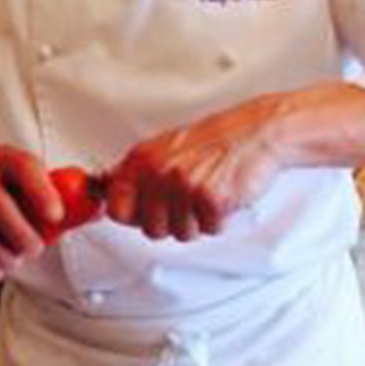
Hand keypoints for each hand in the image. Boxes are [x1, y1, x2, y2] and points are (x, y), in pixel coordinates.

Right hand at [0, 146, 65, 282]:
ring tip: (15, 262)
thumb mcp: (20, 175)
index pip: (23, 168)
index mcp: (2, 159)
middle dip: (21, 235)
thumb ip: (57, 192)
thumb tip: (99, 208)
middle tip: (35, 249)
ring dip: (1, 255)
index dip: (41, 192)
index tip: (57, 216)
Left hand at [103, 100, 285, 241]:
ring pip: (182, 234)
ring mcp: (185, 186)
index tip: (145, 213)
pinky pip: (210, 230)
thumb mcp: (166, 149)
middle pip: (152, 230)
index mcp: (142, 159)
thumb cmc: (214, 141)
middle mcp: (159, 172)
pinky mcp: (212, 200)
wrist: (255, 132)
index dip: (133, 217)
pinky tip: (224, 195)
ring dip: (198, 221)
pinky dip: (220, 219)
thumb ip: (138, 174)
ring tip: (208, 193)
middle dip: (172, 222)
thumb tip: (109, 197)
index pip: (116, 210)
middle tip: (189, 199)